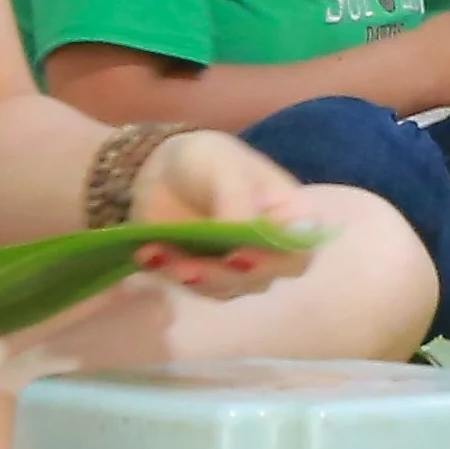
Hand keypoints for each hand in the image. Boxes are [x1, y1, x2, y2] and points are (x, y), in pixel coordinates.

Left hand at [122, 129, 326, 302]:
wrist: (166, 170)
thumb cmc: (208, 160)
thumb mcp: (225, 168)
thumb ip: (237, 202)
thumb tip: (244, 242)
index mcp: (290, 219)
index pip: (299, 252)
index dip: (276, 261)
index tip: (238, 254)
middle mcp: (271, 250)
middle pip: (262, 278)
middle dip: (224, 274)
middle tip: (190, 265)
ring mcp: (238, 267)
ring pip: (226, 288)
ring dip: (194, 276)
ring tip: (160, 253)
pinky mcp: (205, 276)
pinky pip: (192, 286)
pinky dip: (170, 273)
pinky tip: (149, 253)